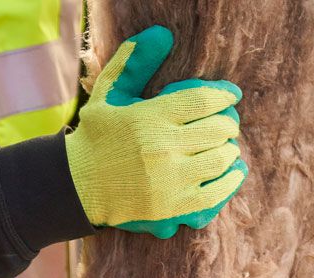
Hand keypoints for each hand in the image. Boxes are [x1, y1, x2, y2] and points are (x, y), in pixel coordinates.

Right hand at [65, 26, 247, 237]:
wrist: (79, 185)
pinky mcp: (175, 206)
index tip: (231, 95)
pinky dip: (232, 178)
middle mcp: (163, 148)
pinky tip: (234, 169)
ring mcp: (171, 180)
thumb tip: (163, 34)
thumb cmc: (97, 135)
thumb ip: (133, 61)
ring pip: (221, 158)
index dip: (224, 95)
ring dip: (230, 148)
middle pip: (217, 129)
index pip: (202, 100)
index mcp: (149, 117)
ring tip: (225, 145)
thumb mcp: (108, 93)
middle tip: (226, 122)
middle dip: (228, 122)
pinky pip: (217, 191)